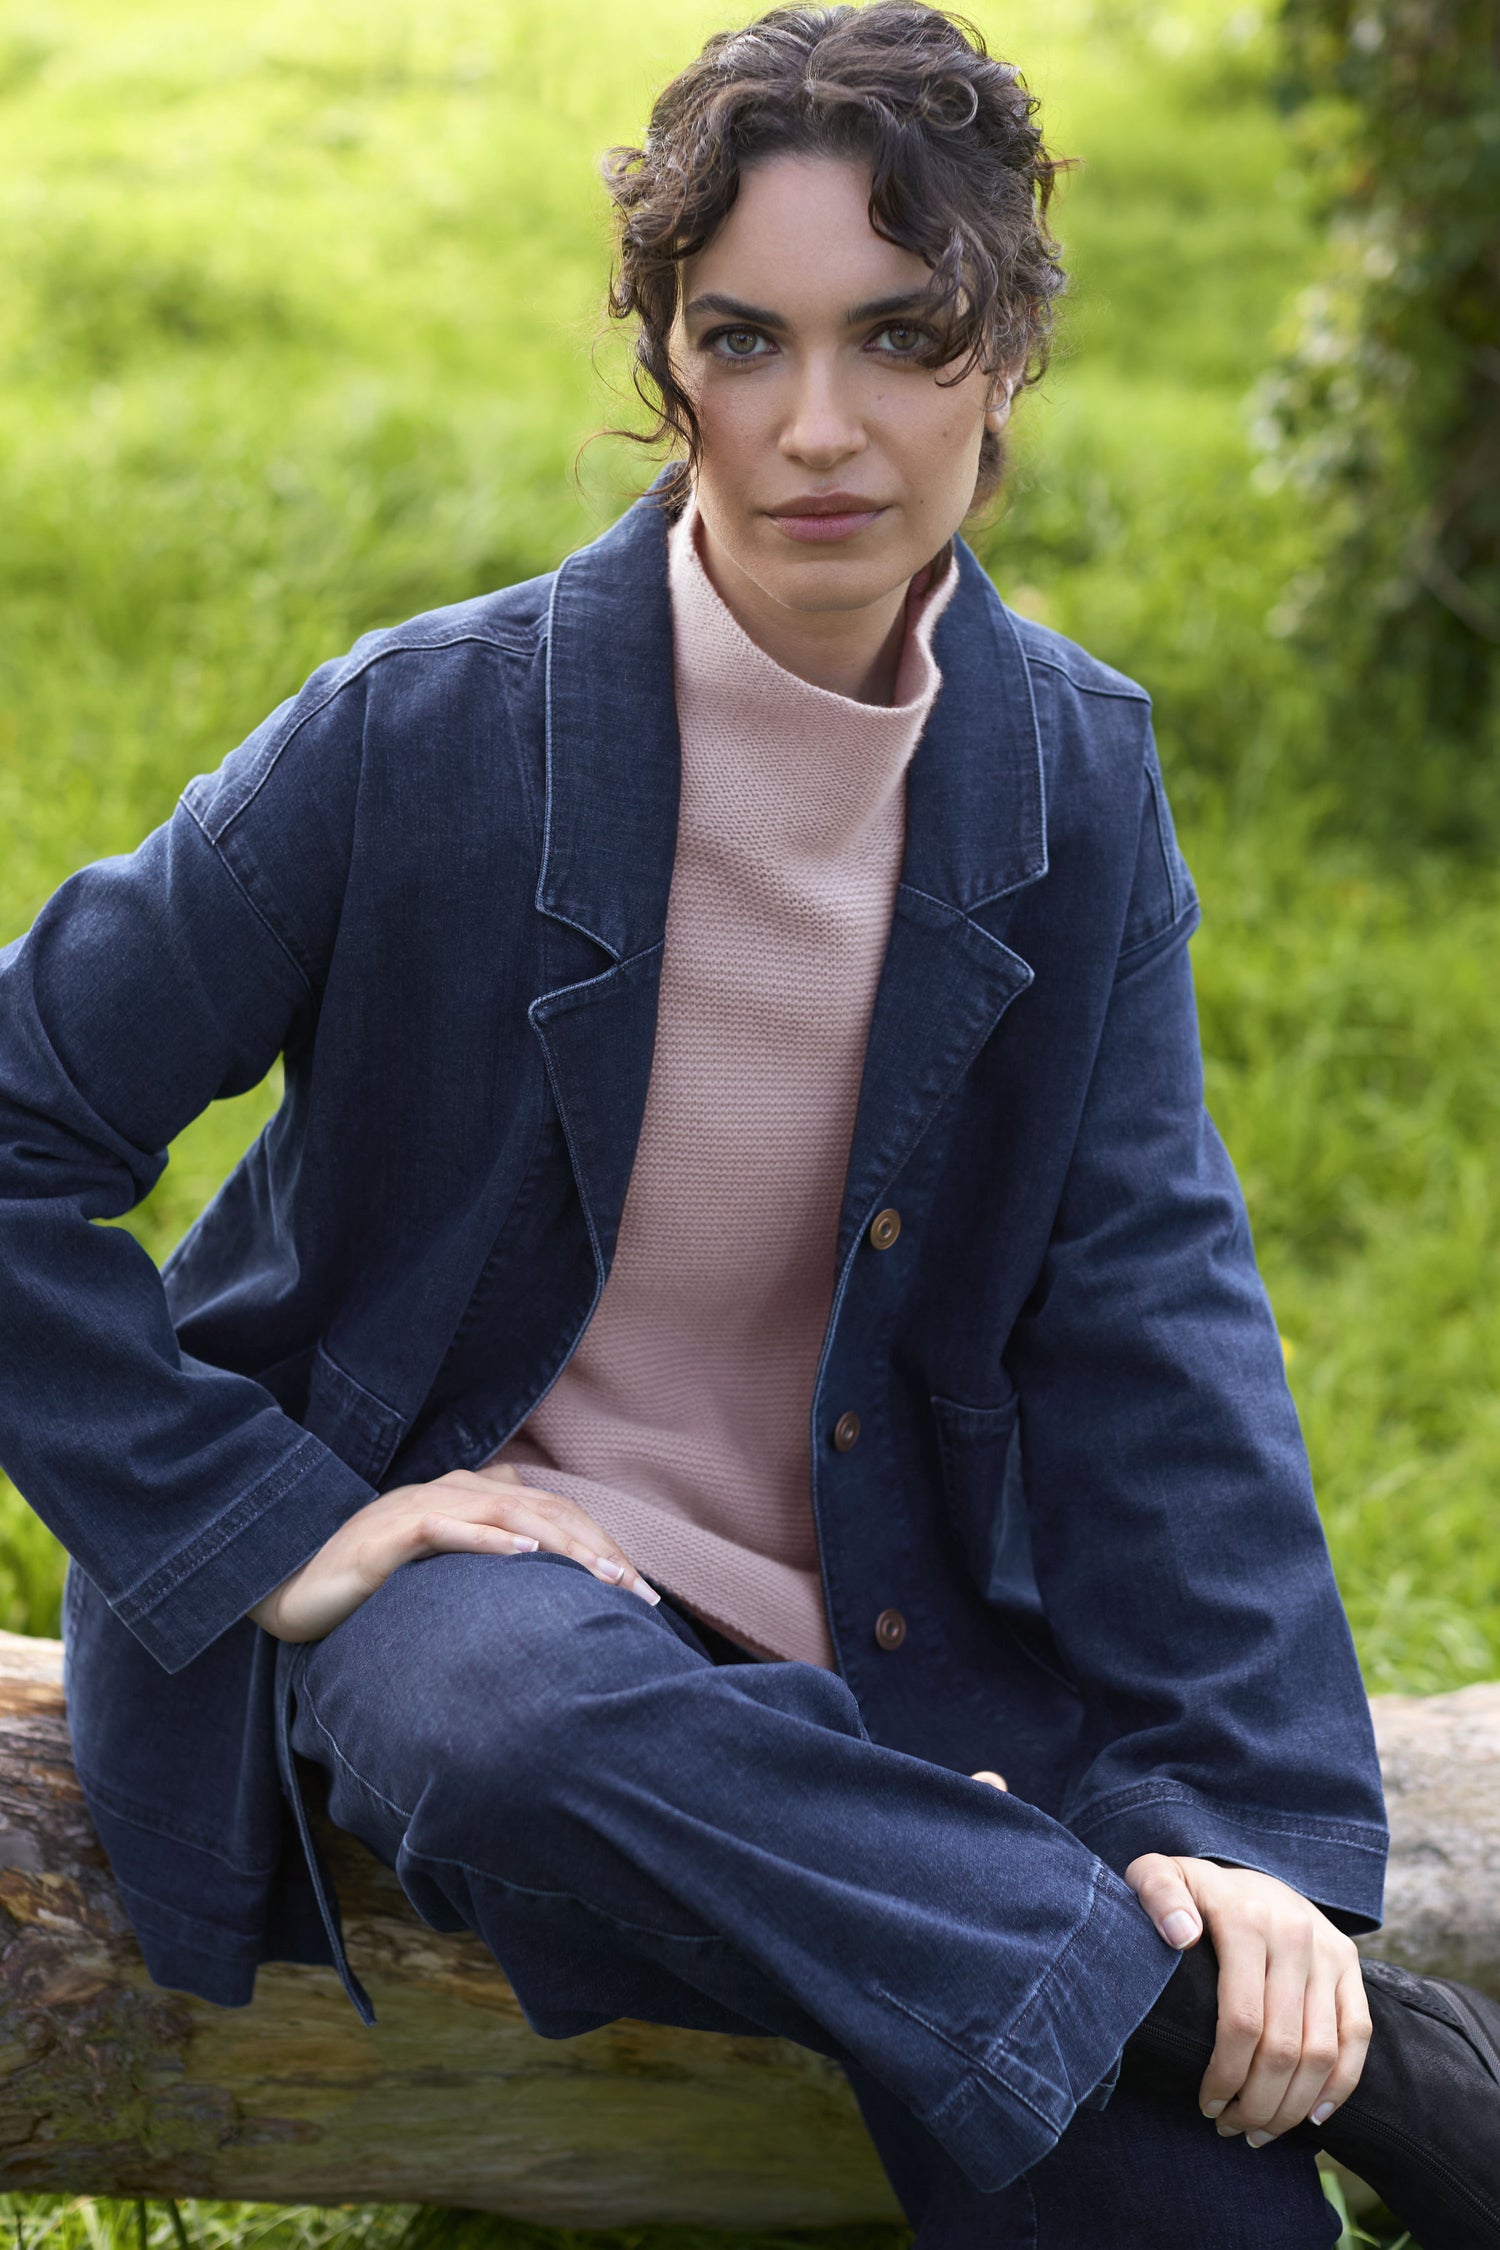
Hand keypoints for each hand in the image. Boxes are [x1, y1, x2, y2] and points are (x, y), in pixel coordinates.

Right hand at [249, 1461, 659, 1642]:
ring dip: (560, 1545)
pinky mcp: (392, 1533)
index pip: (553, 1512)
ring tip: (600, 1578)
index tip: (639, 1591)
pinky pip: (448, 1530)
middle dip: (597, 1550)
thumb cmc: (372, 1583)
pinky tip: (523, 1555)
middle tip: (637, 1593)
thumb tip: (546, 1590)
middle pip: (544, 1510)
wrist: (291, 1582)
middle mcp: (454, 1491)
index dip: (600, 1545)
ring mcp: (423, 1507)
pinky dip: (488, 1539)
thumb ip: (488, 1563)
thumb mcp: (443, 1572)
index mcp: (472, 1496)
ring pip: (508, 1515)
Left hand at [1125, 1853, 1371, 2143]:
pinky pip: (1358, 2034)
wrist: (1246, 1871)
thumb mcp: (1158, 1876)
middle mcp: (1294, 1933)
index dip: (1225, 2075)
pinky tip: (1312, 2116)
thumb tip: (1181, 1934)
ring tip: (1261, 2132)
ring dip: (1293, 2107)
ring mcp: (1327, 1949)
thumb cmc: (1190, 1892)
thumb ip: (1157, 1894)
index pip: (1242, 2020)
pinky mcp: (1349, 1962)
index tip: (1205, 2105)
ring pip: (1322, 2051)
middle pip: (1284, 2046)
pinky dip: (1340, 2084)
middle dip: (1257, 2103)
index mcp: (1245, 1917)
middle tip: (1230, 2129)